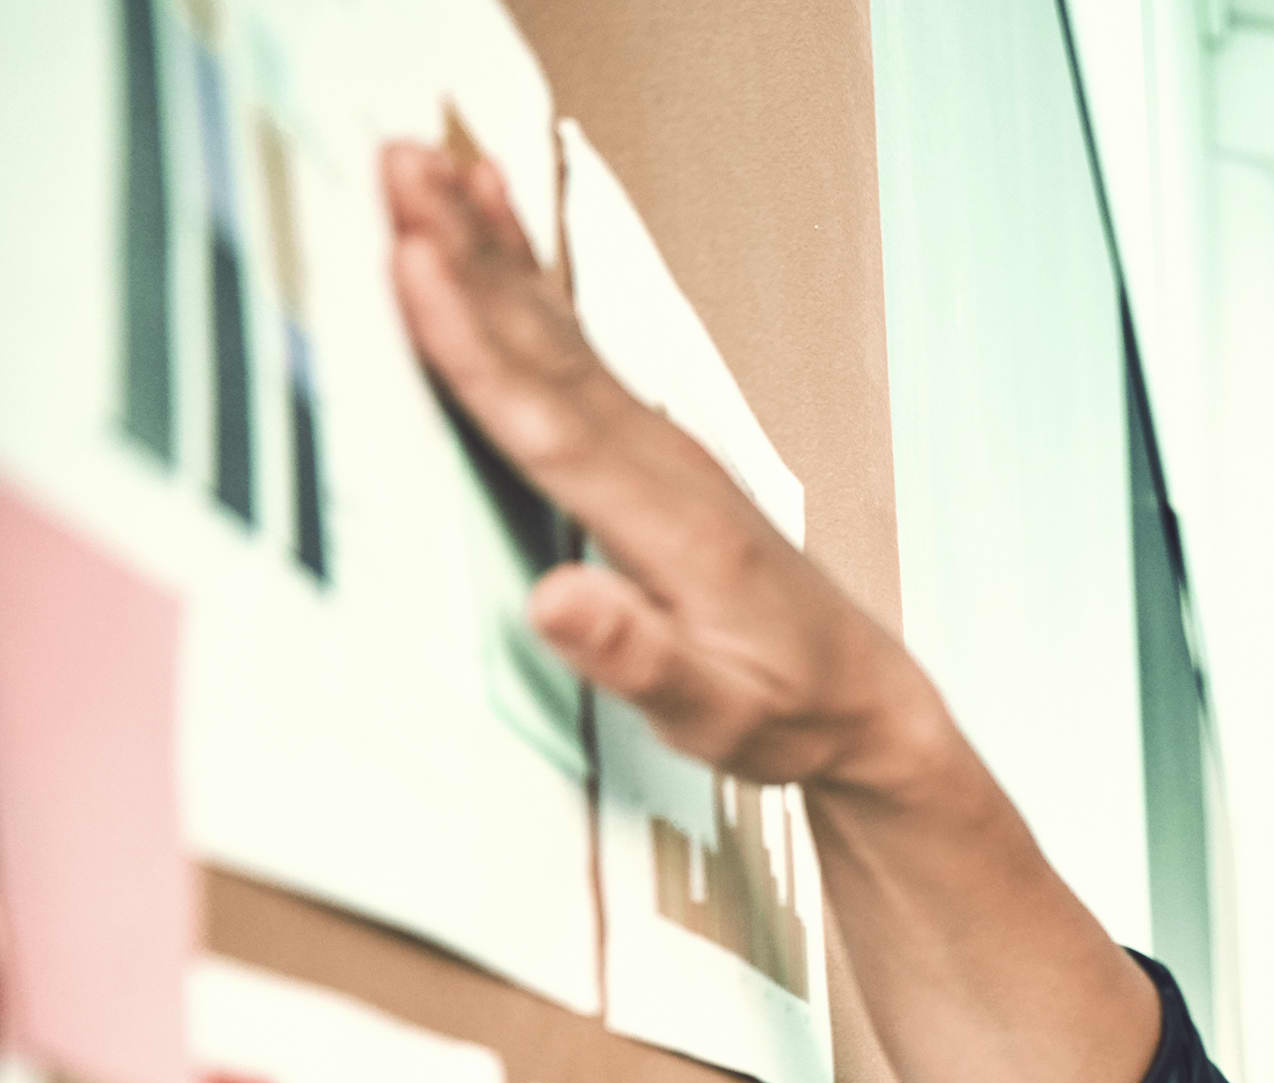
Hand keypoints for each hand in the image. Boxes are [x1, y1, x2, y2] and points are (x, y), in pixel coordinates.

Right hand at [379, 140, 942, 793]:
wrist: (863, 696)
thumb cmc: (785, 712)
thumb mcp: (716, 717)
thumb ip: (636, 658)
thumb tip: (556, 601)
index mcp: (672, 527)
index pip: (552, 423)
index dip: (476, 343)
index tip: (415, 263)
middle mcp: (667, 463)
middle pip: (546, 349)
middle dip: (466, 256)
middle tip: (394, 163)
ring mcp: (660, 443)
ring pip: (555, 330)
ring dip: (485, 243)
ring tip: (418, 158)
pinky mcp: (649, 441)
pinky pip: (572, 341)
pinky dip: (526, 273)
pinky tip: (494, 211)